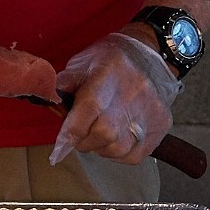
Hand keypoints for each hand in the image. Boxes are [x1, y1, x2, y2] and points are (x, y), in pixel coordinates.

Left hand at [49, 32, 182, 165]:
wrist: (149, 54)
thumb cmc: (108, 61)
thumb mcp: (80, 64)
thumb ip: (62, 86)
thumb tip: (48, 104)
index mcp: (107, 75)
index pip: (88, 110)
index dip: (70, 132)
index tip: (59, 147)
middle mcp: (133, 95)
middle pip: (104, 134)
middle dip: (83, 141)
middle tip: (78, 135)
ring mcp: (150, 112)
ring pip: (119, 148)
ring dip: (100, 148)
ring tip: (96, 135)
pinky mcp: (161, 126)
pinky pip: (134, 155)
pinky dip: (117, 154)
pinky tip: (112, 141)